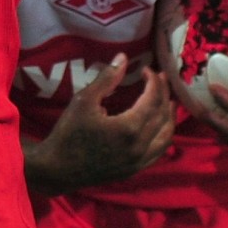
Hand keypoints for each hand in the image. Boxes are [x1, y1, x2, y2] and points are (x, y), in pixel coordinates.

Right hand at [23, 55, 174, 194]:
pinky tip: (160, 129)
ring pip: (165, 137)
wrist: (57, 169)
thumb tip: (123, 58)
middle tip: (161, 79)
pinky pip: (158, 153)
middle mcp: (140, 145)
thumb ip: (106, 79)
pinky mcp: (134, 170)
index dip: (154, 82)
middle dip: (163, 94)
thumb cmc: (68, 132)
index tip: (147, 70)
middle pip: (162, 116)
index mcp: (129, 127)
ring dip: (169, 117)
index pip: (152, 99)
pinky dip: (163, 137)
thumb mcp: (83, 100)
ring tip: (169, 103)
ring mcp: (139, 161)